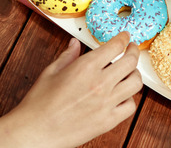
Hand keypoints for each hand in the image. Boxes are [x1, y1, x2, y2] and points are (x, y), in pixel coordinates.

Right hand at [0, 32, 141, 147]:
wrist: (35, 132)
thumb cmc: (39, 104)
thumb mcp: (51, 72)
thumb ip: (68, 56)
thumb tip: (75, 44)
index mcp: (85, 67)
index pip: (115, 46)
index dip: (123, 38)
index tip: (125, 37)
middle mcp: (100, 83)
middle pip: (131, 62)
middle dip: (134, 51)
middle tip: (132, 49)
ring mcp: (106, 103)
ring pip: (135, 83)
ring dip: (135, 74)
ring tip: (130, 72)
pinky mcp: (108, 121)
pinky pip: (130, 107)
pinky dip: (129, 99)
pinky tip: (122, 95)